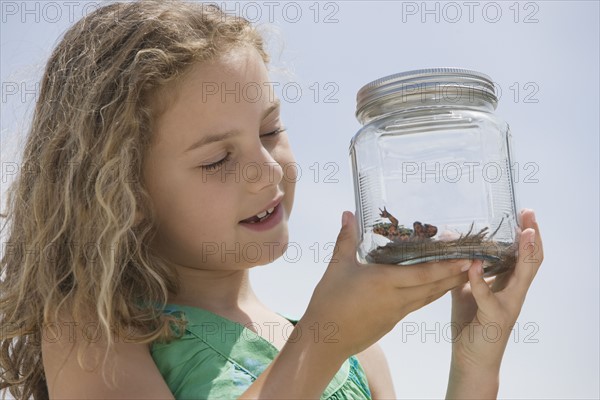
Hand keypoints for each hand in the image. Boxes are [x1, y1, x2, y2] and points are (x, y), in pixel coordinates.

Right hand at [300, 211, 472, 362]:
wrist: (325, 340)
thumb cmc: (329, 302)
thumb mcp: (337, 267)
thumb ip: (346, 239)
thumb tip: (348, 213)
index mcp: (385, 282)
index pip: (424, 273)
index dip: (447, 266)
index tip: (465, 257)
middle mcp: (397, 298)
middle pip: (433, 286)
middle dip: (455, 274)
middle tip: (474, 262)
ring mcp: (396, 312)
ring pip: (428, 297)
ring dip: (446, 286)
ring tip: (462, 274)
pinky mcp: (392, 321)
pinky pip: (417, 305)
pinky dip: (430, 295)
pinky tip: (433, 289)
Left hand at [447, 209, 543, 397]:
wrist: (470, 359)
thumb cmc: (470, 322)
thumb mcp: (464, 288)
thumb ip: (461, 267)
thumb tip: (451, 240)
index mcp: (509, 284)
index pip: (525, 255)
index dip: (528, 234)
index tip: (526, 213)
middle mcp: (514, 293)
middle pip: (532, 260)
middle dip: (532, 235)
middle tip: (529, 213)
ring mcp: (508, 305)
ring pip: (524, 275)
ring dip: (524, 252)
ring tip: (523, 233)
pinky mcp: (495, 318)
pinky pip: (488, 296)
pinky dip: (480, 279)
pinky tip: (474, 264)